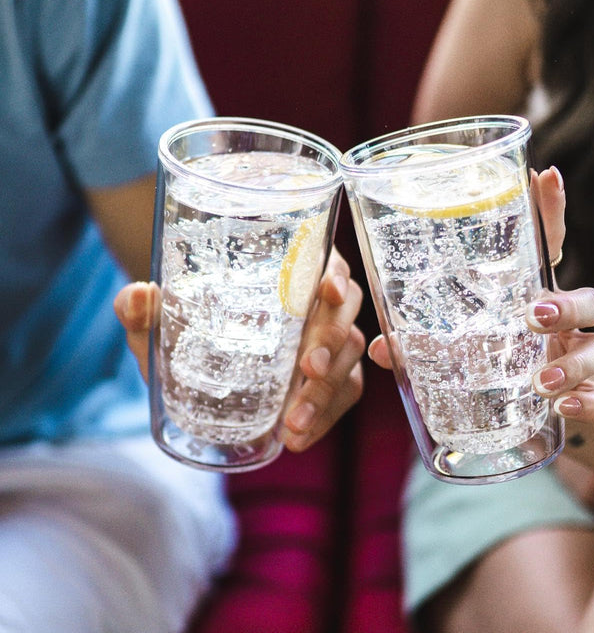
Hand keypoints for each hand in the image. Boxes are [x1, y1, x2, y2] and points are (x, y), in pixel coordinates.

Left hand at [113, 246, 364, 452]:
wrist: (198, 363)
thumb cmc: (188, 330)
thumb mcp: (161, 324)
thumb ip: (143, 311)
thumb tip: (136, 296)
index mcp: (287, 273)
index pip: (325, 262)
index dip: (334, 274)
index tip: (326, 291)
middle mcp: (315, 303)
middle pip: (345, 312)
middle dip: (331, 340)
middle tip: (308, 369)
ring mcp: (328, 341)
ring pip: (350, 356)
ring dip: (328, 389)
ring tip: (294, 423)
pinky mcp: (330, 376)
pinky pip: (345, 392)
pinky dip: (327, 416)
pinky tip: (299, 438)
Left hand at [368, 167, 593, 423]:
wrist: (527, 419)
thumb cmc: (486, 369)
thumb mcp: (453, 351)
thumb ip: (421, 347)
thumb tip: (381, 346)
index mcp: (528, 299)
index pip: (545, 249)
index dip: (548, 212)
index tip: (544, 175)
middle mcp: (560, 325)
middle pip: (588, 298)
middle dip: (567, 303)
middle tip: (531, 314)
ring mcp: (576, 360)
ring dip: (575, 361)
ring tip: (540, 382)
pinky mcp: (586, 398)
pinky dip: (590, 403)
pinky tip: (563, 407)